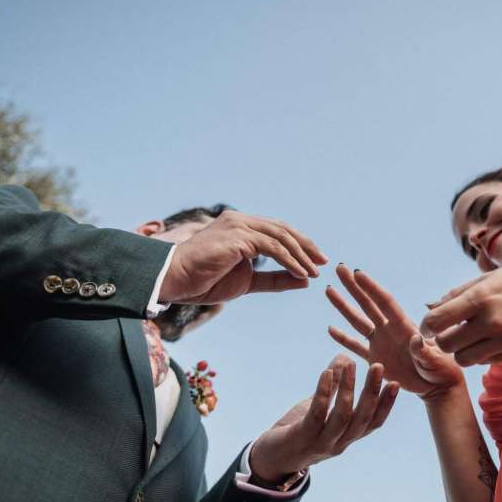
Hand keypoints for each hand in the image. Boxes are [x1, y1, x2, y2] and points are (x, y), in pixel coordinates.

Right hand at [159, 212, 327, 303]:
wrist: (176, 281)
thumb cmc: (205, 281)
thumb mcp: (248, 281)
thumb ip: (275, 278)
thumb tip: (304, 279)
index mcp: (241, 226)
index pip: (277, 230)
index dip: (299, 243)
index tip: (317, 260)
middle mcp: (240, 220)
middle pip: (283, 229)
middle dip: (306, 245)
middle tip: (324, 261)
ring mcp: (238, 225)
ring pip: (280, 237)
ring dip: (301, 255)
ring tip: (313, 271)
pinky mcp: (237, 236)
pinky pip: (272, 247)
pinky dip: (290, 260)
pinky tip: (301, 272)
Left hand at [249, 354, 398, 482]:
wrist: (270, 457)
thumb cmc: (299, 429)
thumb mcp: (320, 406)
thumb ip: (335, 387)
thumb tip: (346, 357)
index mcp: (347, 437)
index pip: (373, 422)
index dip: (386, 404)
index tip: (396, 382)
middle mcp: (339, 443)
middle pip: (362, 418)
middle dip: (372, 392)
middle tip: (378, 366)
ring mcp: (321, 442)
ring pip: (342, 416)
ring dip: (348, 389)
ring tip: (350, 363)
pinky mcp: (302, 437)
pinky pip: (316, 414)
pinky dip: (323, 393)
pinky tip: (326, 373)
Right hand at [326, 264, 463, 400]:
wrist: (438, 385)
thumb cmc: (441, 371)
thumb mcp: (435, 361)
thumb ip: (424, 351)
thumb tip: (416, 339)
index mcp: (404, 327)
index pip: (385, 302)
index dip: (371, 288)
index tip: (357, 273)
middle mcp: (390, 330)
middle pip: (368, 304)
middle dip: (353, 286)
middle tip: (339, 268)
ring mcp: (381, 342)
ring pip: (358, 321)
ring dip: (343, 306)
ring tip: (329, 290)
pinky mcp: (376, 358)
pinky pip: (356, 346)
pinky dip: (343, 338)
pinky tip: (330, 328)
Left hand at [420, 258, 501, 364]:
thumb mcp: (489, 277)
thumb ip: (458, 293)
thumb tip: (432, 306)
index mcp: (480, 298)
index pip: (436, 321)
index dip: (428, 325)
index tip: (431, 325)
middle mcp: (490, 321)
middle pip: (446, 344)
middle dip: (443, 339)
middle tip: (449, 331)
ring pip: (463, 358)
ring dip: (461, 349)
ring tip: (470, 336)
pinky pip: (484, 361)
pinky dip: (481, 353)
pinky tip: (490, 339)